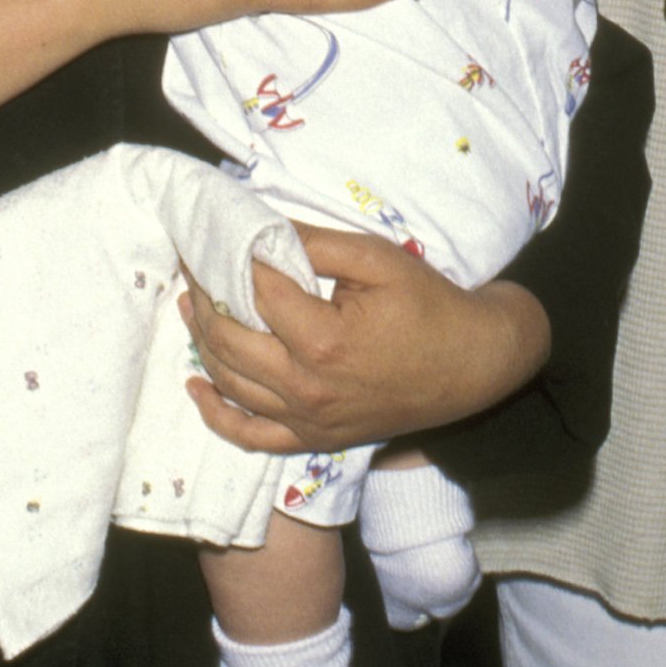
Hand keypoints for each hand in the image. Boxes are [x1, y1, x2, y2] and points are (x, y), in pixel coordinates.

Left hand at [178, 228, 549, 453]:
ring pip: (230, 383)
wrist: (473, 364)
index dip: (225, 260)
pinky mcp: (312, 438)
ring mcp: (307, 419)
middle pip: (228, 339)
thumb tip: (259, 228)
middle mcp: (306, 387)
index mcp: (322, 340)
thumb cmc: (430, 305)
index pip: (252, 292)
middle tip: (192, 267)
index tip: (207, 238)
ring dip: (202, 343)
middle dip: (203, 298)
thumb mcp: (376, 259)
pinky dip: (216, 415)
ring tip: (191, 306)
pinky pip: (249, 436)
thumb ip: (313, 244)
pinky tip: (196, 388)